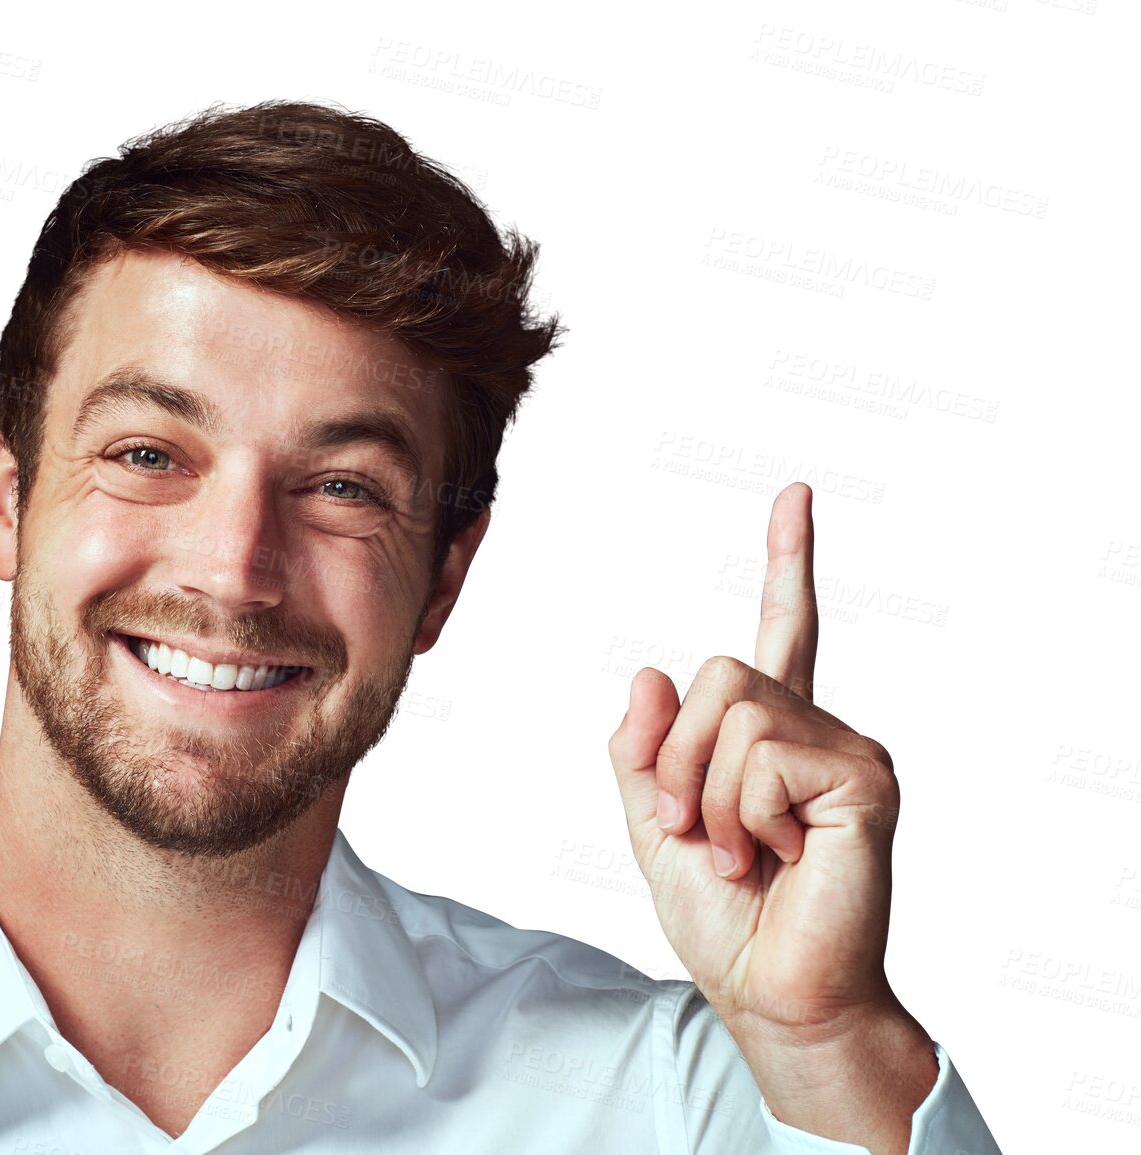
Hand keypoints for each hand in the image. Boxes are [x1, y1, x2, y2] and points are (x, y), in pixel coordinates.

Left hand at [606, 482, 905, 1041]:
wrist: (771, 995)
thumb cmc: (724, 920)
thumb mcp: (654, 823)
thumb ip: (644, 748)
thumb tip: (653, 670)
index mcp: (774, 736)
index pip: (785, 631)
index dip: (788, 562)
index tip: (794, 495)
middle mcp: (821, 731)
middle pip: (720, 673)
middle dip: (679, 757)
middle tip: (696, 829)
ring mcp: (848, 752)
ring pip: (735, 712)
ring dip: (708, 795)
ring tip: (741, 853)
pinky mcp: (865, 781)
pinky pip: (763, 756)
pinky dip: (742, 814)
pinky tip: (774, 857)